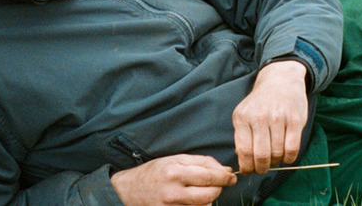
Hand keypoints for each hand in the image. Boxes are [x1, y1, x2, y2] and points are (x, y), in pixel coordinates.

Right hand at [111, 155, 236, 204]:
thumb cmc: (154, 172)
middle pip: (211, 193)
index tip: (231, 177)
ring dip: (208, 199)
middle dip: (218, 188)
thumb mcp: (174, 160)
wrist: (130, 190)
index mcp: (174, 172)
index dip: (225, 177)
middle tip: (215, 184)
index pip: (209, 176)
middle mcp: (173, 191)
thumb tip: (226, 171)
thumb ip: (201, 162)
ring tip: (198, 191)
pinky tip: (192, 201)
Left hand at [232, 59, 307, 174]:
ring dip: (275, 162)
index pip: (243, 150)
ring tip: (273, 160)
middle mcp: (259, 117)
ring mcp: (278, 118)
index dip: (246, 166)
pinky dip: (289, 158)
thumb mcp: (243, 113)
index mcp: (242, 117)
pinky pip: (292, 148)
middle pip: (261, 155)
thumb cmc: (260, 102)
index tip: (248, 171)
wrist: (279, 81)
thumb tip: (243, 160)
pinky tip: (286, 157)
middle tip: (262, 170)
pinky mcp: (295, 120)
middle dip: (261, 168)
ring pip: (277, 153)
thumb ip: (242, 135)